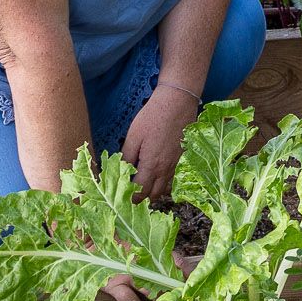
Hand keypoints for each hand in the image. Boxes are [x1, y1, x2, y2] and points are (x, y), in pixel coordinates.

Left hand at [120, 80, 202, 199]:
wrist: (178, 102)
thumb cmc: (153, 116)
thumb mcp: (134, 136)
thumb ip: (126, 157)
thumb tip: (119, 172)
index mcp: (152, 166)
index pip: (140, 193)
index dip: (131, 198)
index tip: (122, 196)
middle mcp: (166, 170)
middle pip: (154, 195)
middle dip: (142, 198)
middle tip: (131, 192)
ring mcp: (176, 165)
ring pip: (165, 189)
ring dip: (154, 190)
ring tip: (143, 183)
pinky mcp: (183, 158)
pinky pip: (173, 178)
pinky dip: (164, 182)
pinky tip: (156, 173)